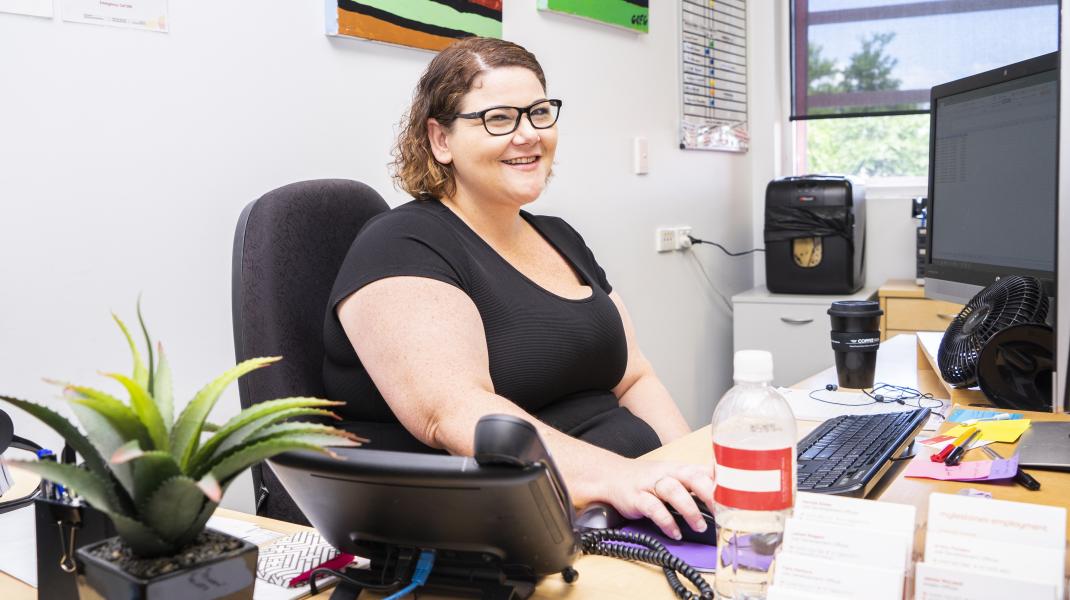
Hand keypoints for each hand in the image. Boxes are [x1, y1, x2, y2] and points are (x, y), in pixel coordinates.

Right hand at [601, 458, 715, 539]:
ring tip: (699, 527)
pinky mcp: (636, 498)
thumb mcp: (674, 475)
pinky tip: (675, 533)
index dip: (720, 483)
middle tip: (721, 512)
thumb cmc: (648, 478)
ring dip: (688, 509)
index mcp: (680, 468)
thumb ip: (698, 479)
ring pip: (672, 491)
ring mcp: (651, 484)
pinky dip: (665, 522)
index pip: (704, 471)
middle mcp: (667, 473)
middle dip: (708, 493)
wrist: (611, 476)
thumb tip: (726, 484)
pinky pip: (653, 508)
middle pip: (691, 477)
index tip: (735, 498)